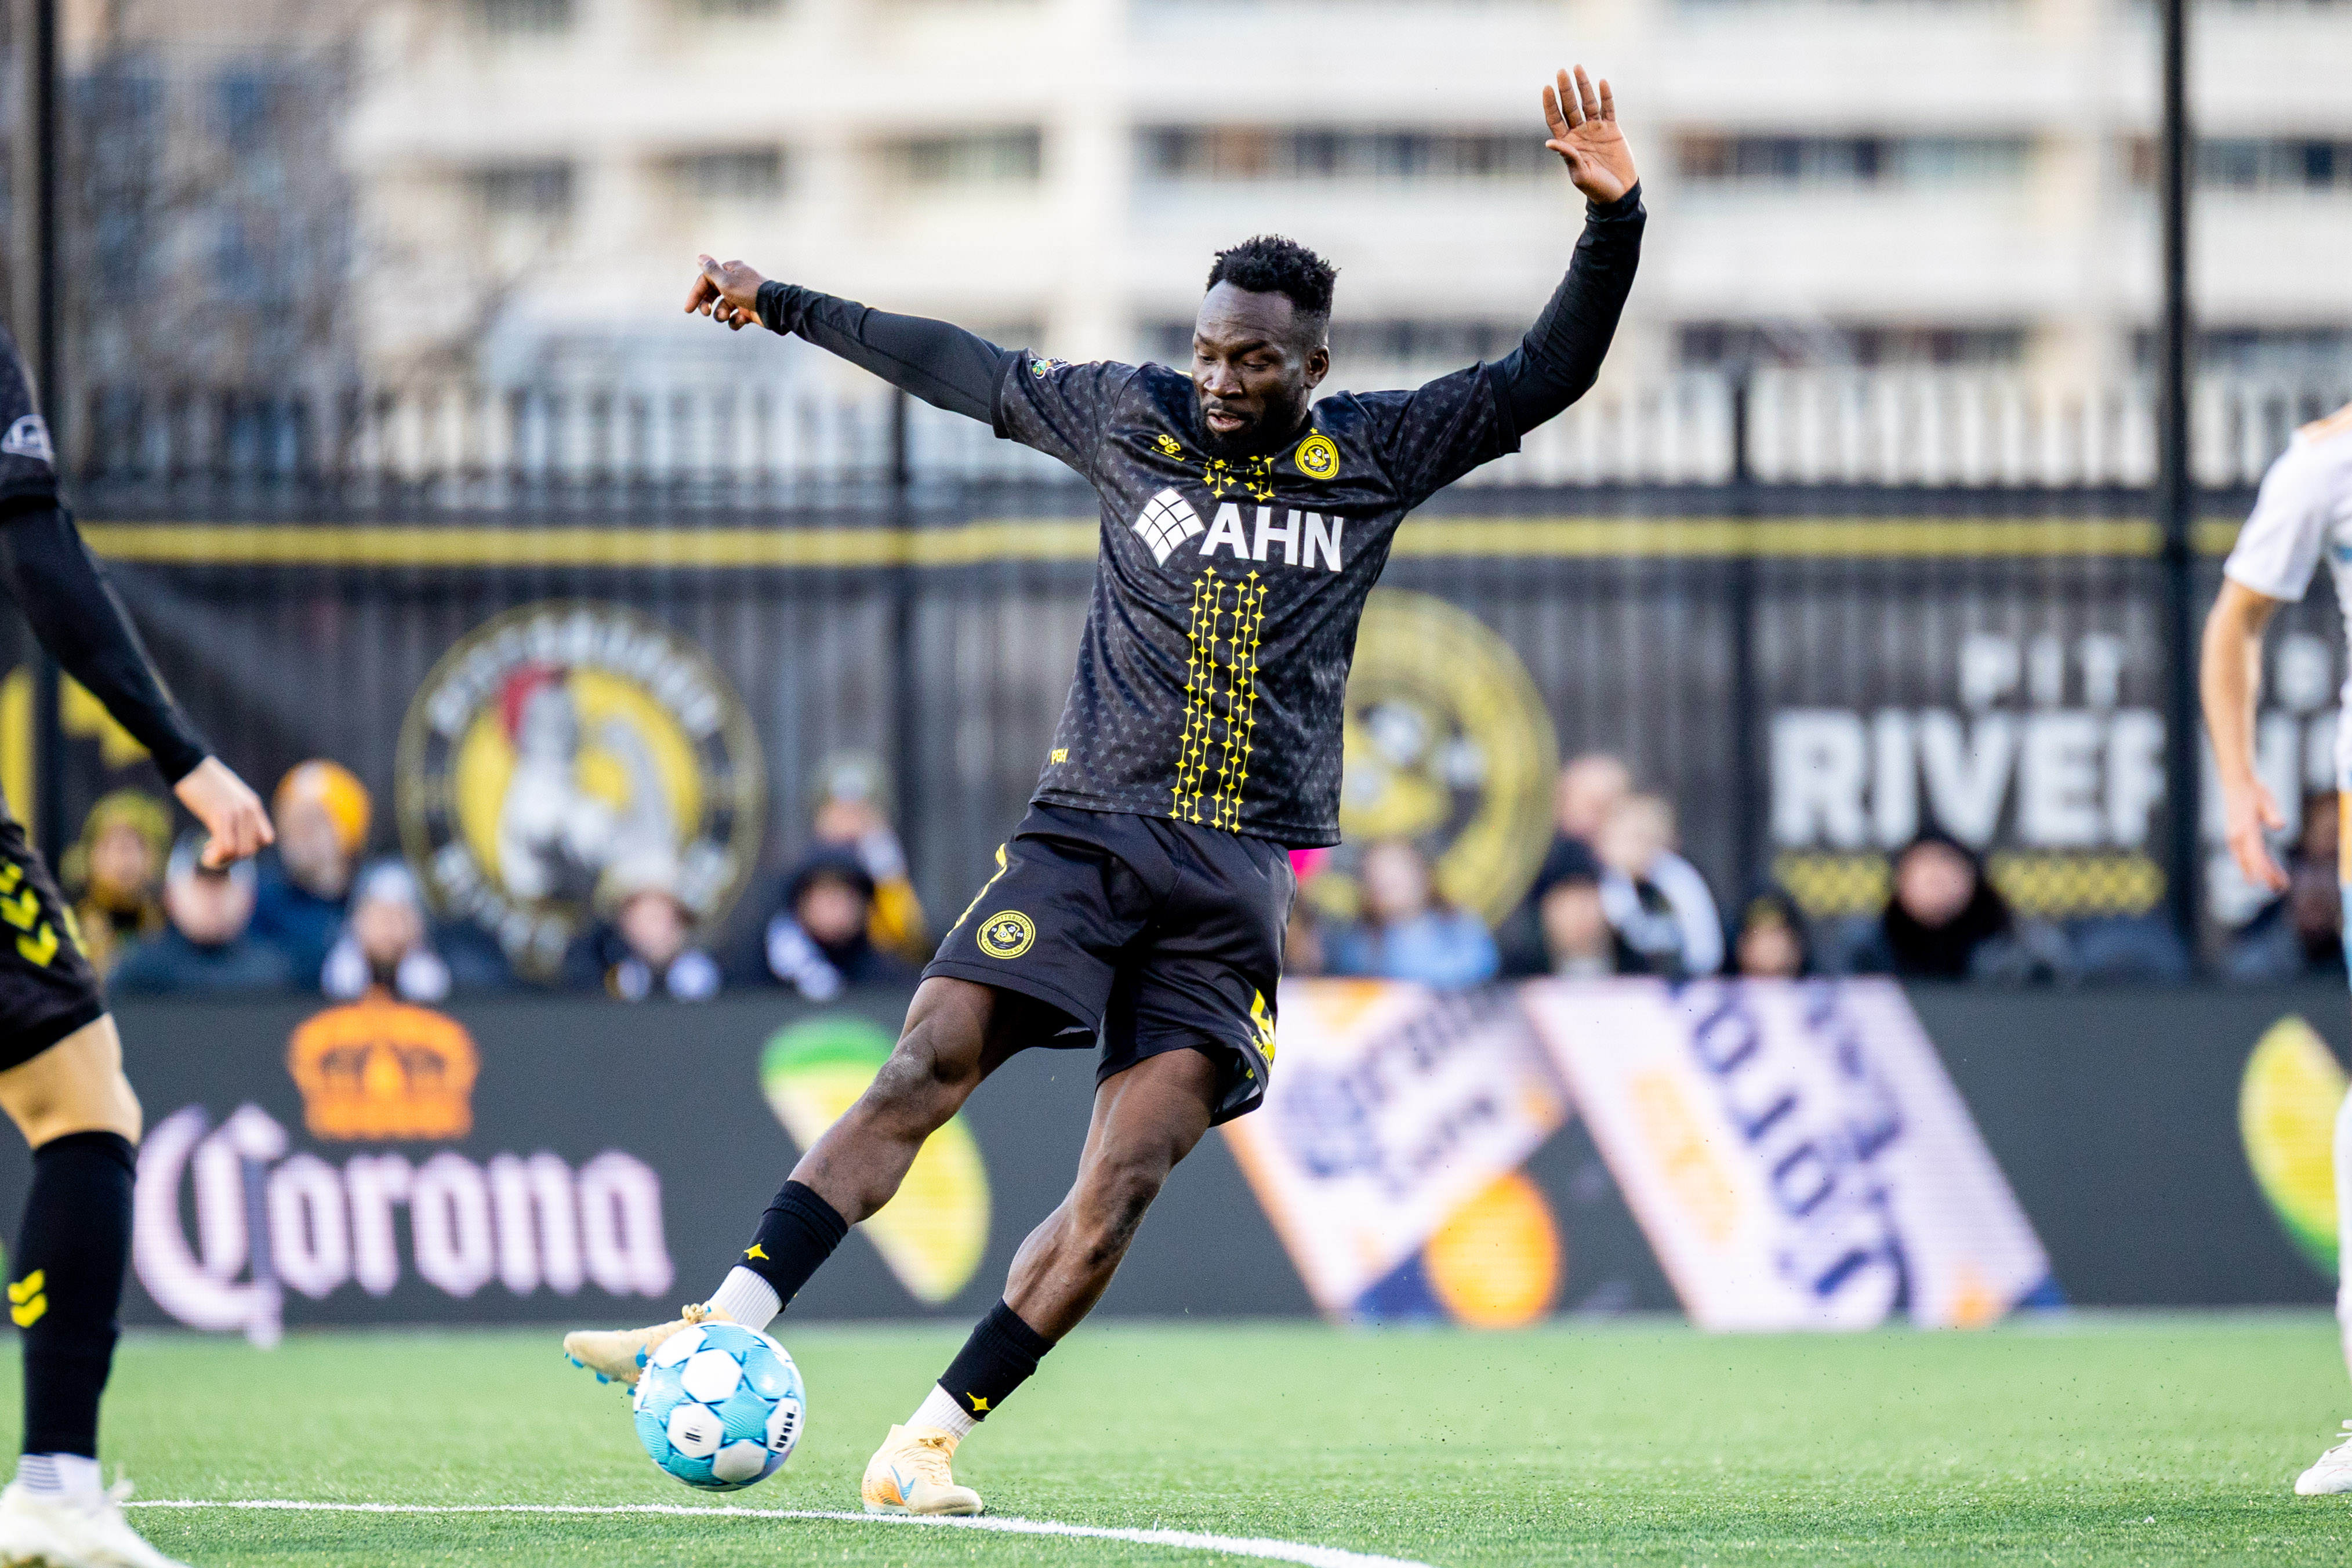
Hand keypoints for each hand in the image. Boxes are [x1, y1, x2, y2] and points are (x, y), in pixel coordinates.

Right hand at [172, 757, 272, 868]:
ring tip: (209, 853)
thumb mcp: (228, 796)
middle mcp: (249, 810)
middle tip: (216, 852)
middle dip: (234, 857)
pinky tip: (205, 853)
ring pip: (241, 852)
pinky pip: (226, 847)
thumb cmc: (203, 780)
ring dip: (224, 859)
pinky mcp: (220, 815)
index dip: (249, 849)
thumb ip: (235, 810)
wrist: (188, 764)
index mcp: (253, 806)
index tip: (231, 845)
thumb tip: (232, 826)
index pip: (267, 840)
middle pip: (253, 849)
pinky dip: (216, 857)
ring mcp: (237, 813)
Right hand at [686, 255, 767, 331]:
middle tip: (705, 312)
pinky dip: (735, 321)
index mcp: (730, 271)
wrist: (774, 308)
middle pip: (713, 294)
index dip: (696, 293)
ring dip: (721, 314)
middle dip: (707, 304)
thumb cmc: (749, 291)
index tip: (688, 309)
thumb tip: (700, 257)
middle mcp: (736, 282)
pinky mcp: (748, 311)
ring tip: (726, 316)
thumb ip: (711, 271)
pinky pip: (734, 318)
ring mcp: (742, 297)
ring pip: (723, 307)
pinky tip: (741, 320)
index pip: (706, 280)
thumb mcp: (726, 280)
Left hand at [1542, 65, 1637, 204]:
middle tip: (1561, 71)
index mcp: (1567, 143)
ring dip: (1583, 86)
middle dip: (1565, 89)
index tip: (1546, 88)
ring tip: (1578, 67)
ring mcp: (1595, 129)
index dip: (1551, 104)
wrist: (1619, 193)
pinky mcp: (1612, 129)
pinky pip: (1608, 108)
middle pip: (1570, 106)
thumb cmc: (1596, 188)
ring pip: (1588, 103)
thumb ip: (1568, 156)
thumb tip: (1549, 142)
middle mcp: (1579, 133)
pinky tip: (1602, 82)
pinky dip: (1606, 96)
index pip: (1555, 119)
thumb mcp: (1580, 174)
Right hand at [2221, 775, 2289, 894]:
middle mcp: (2236, 837)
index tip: (2278, 883)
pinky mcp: (2233, 836)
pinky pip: (2242, 855)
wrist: (2236, 783)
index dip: (2267, 873)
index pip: (2257, 858)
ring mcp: (2233, 837)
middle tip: (2280, 889)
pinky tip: (2261, 868)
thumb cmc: (2254, 791)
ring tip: (2274, 882)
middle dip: (2265, 877)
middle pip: (2251, 864)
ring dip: (2258, 872)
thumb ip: (2273, 814)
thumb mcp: (2267, 800)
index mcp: (2245, 831)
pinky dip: (2252, 864)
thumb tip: (2279, 826)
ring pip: (2245, 861)